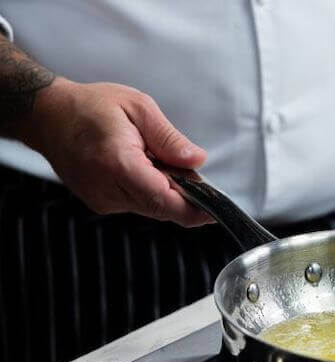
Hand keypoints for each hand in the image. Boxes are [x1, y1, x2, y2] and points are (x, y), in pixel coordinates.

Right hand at [18, 78, 211, 225]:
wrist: (48, 116)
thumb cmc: (90, 107)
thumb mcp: (139, 108)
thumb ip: (170, 139)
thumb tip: (197, 161)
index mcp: (117, 162)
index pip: (164, 199)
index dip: (194, 209)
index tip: (215, 210)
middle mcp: (107, 188)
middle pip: (162, 208)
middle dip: (185, 195)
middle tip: (189, 170)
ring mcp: (102, 200)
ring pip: (152, 208)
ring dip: (167, 191)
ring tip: (157, 160)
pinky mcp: (102, 204)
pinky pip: (139, 204)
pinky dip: (151, 191)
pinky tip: (143, 168)